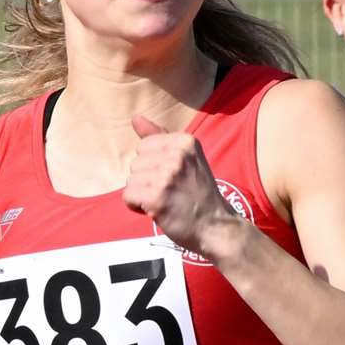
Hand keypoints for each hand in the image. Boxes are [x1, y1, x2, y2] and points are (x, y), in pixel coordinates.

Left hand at [124, 115, 235, 256]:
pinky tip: (156, 210)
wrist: (215, 226)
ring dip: (142, 194)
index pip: (144, 146)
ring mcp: (167, 176)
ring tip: (165, 201)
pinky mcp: (157, 197)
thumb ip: (159, 137)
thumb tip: (135, 117)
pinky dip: (137, 206)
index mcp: (185, 141)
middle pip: (136, 163)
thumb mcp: (186, 159)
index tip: (172, 178)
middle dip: (146, 180)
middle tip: (170, 192)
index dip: (152, 165)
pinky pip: (128, 196)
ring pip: (131, 180)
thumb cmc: (198, 194)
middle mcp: (177, 155)